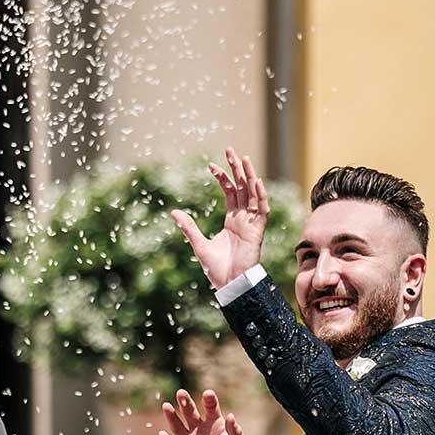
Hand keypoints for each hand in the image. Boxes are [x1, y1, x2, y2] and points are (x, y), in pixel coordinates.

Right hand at [159, 388, 250, 434]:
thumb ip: (236, 434)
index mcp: (216, 427)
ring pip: (178, 427)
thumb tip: (231, 416)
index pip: (211, 410)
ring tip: (167, 406)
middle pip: (191, 414)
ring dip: (172, 417)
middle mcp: (201, 432)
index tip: (208, 394)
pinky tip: (162, 434)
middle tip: (181, 393)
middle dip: (186, 403)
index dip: (209, 401)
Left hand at [172, 148, 267, 289]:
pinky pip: (261, 210)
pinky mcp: (257, 231)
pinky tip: (255, 182)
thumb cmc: (216, 268)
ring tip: (244, 159)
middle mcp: (243, 219)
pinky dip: (260, 196)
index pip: (229, 192)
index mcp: (231, 220)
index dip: (222, 177)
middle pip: (242, 188)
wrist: (229, 284)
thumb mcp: (198, 244)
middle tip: (230, 150)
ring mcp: (252, 224)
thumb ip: (188, 227)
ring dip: (249, 176)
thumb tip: (173, 211)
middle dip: (237, 169)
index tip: (211, 165)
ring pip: (253, 194)